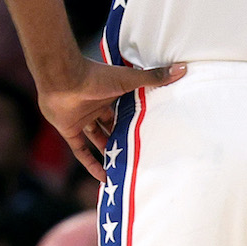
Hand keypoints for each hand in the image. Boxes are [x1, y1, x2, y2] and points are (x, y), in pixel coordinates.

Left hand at [39, 58, 185, 180]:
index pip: (125, 108)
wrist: (63, 79)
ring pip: (97, 139)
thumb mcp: (130, 79)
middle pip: (111, 125)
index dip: (136, 119)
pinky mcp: (69, 130)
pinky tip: (102, 177)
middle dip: (123, 137)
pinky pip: (80, 151)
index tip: (150, 129)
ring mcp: (82, 119)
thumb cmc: (96, 76)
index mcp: (111, 93)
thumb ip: (155, 77)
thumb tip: (183, 68)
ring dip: (108, 152)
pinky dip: (90, 164)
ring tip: (125, 167)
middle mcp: (96, 106)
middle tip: (139, 152)